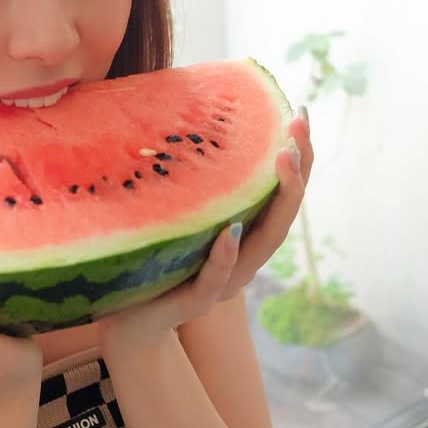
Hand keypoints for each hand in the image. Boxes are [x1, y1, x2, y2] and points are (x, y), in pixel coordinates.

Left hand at [97, 108, 312, 351]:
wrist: (126, 319)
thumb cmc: (152, 255)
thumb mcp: (174, 209)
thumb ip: (189, 176)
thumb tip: (183, 107)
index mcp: (243, 232)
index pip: (280, 192)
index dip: (298, 157)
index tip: (302, 112)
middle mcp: (244, 257)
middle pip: (284, 213)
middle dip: (297, 168)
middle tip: (297, 126)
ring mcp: (224, 282)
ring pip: (263, 243)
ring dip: (277, 199)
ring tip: (281, 159)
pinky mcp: (194, 302)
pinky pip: (215, 279)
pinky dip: (225, 256)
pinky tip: (231, 230)